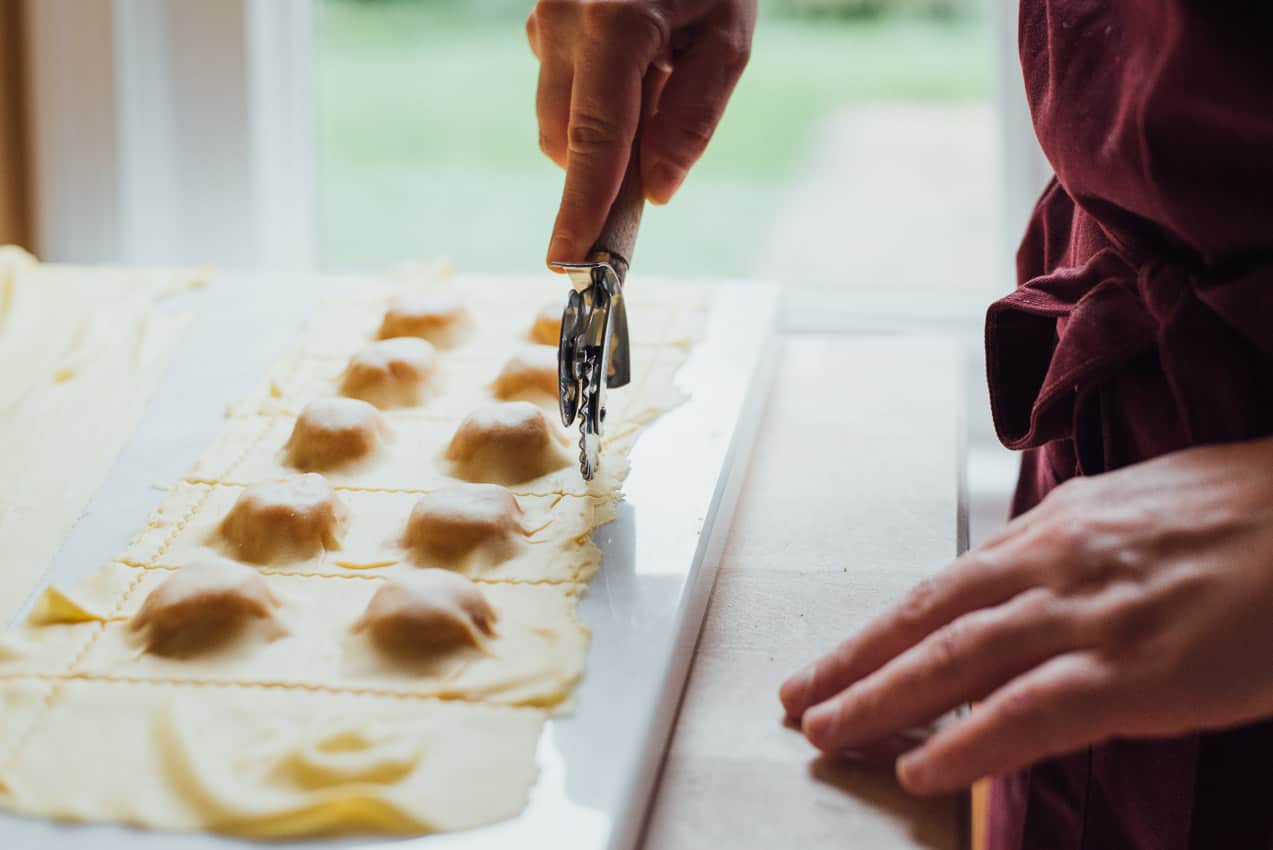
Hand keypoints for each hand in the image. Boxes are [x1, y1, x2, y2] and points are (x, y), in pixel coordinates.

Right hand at [526, 0, 755, 265]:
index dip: (583, 205)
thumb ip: (693, 118)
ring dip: (600, 132)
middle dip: (603, 168)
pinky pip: (556, 89)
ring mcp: (542, 18)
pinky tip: (631, 63)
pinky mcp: (537, 21)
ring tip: (654, 81)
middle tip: (658, 154)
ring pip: (556, 121)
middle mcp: (563, 20)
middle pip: (566, 142)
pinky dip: (590, 101)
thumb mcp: (729, 35)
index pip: (596, 138)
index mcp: (616, 22)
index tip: (571, 259)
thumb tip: (656, 192)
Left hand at [779, 436, 1272, 794]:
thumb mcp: (1139, 508)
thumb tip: (1020, 584)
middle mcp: (1056, 564)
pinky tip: (921, 768)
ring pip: (954, 662)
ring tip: (827, 735)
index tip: (833, 660)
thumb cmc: (1250, 514)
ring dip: (879, 702)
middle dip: (852, 665)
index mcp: (1056, 524)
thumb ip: (1072, 548)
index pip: (941, 586)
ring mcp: (1091, 616)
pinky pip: (1030, 712)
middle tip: (797, 701)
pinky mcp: (1138, 670)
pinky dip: (967, 742)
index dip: (877, 629)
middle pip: (925, 621)